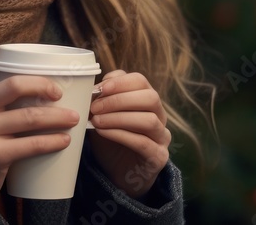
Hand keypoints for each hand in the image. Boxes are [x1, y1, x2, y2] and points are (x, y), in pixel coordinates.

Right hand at [0, 75, 78, 203]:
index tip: (56, 91)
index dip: (38, 83)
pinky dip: (51, 142)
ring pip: (30, 121)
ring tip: (73, 123)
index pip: (12, 83)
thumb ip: (0, 110)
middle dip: (54, 103)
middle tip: (73, 111)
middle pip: (24, 101)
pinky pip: (30, 146)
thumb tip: (40, 99)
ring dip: (57, 120)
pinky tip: (63, 141)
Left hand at [87, 70, 170, 198]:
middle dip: (119, 99)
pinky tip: (103, 132)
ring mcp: (162, 137)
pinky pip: (143, 142)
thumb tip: (93, 88)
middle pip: (150, 97)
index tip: (99, 89)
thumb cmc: (110, 140)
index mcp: (147, 101)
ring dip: (119, 118)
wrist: (117, 174)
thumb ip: (101, 101)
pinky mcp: (159, 157)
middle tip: (94, 107)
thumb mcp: (103, 116)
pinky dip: (120, 135)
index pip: (140, 81)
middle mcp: (160, 116)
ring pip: (149, 120)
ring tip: (96, 121)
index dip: (120, 82)